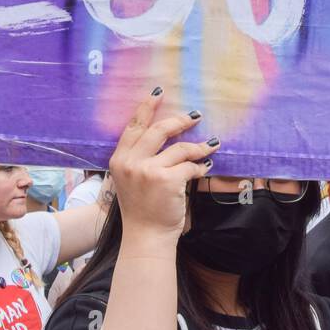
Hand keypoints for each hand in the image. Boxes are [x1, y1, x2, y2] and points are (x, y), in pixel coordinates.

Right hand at [108, 90, 215, 252]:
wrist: (145, 237)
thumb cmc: (141, 209)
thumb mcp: (130, 180)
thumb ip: (139, 157)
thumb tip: (166, 134)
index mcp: (119, 159)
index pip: (134, 126)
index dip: (147, 107)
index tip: (159, 92)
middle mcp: (131, 162)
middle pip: (159, 129)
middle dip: (180, 120)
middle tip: (196, 116)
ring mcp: (148, 171)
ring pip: (180, 148)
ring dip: (199, 147)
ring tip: (211, 146)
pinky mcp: (167, 180)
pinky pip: (191, 166)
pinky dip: (200, 167)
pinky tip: (204, 169)